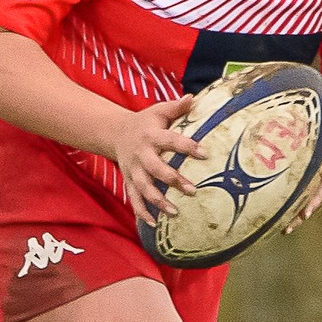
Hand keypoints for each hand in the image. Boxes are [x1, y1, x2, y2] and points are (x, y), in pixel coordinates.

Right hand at [110, 98, 206, 226]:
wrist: (115, 133)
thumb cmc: (145, 122)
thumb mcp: (158, 111)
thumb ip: (176, 107)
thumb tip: (192, 98)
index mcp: (151, 135)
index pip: (171, 140)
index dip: (187, 146)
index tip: (205, 153)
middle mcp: (141, 154)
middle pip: (156, 169)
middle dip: (173, 180)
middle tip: (193, 190)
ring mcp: (133, 170)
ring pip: (144, 188)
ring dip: (158, 201)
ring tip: (175, 213)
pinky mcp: (129, 181)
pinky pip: (134, 199)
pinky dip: (142, 212)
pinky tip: (153, 224)